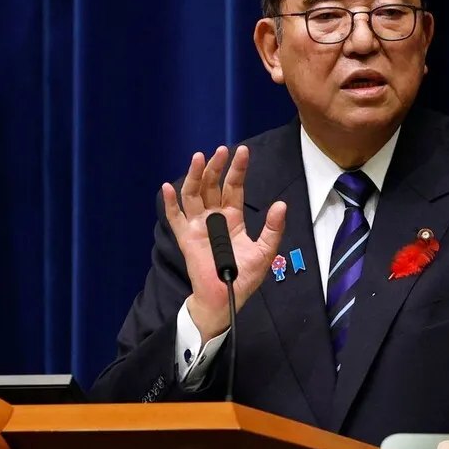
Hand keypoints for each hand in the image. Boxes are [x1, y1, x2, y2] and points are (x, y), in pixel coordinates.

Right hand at [162, 145, 286, 343]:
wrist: (225, 298)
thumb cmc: (243, 277)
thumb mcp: (265, 252)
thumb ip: (273, 229)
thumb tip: (280, 205)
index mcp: (232, 217)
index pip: (234, 187)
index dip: (237, 170)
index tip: (242, 151)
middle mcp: (213, 217)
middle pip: (212, 185)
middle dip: (216, 167)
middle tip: (221, 150)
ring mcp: (198, 225)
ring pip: (193, 194)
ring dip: (194, 176)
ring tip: (198, 158)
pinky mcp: (186, 238)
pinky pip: (175, 218)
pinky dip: (170, 203)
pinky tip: (167, 188)